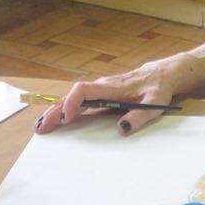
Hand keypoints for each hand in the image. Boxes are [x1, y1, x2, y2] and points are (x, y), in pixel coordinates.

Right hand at [34, 61, 176, 136]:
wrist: (162, 75)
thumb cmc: (158, 89)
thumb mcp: (155, 105)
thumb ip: (139, 117)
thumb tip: (121, 129)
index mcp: (113, 88)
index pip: (85, 90)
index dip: (72, 102)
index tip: (65, 117)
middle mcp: (103, 86)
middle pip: (73, 96)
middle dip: (55, 111)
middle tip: (41, 127)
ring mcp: (101, 89)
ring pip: (74, 98)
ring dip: (57, 110)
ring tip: (42, 126)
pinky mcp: (102, 94)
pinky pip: (80, 100)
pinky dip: (66, 109)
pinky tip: (56, 119)